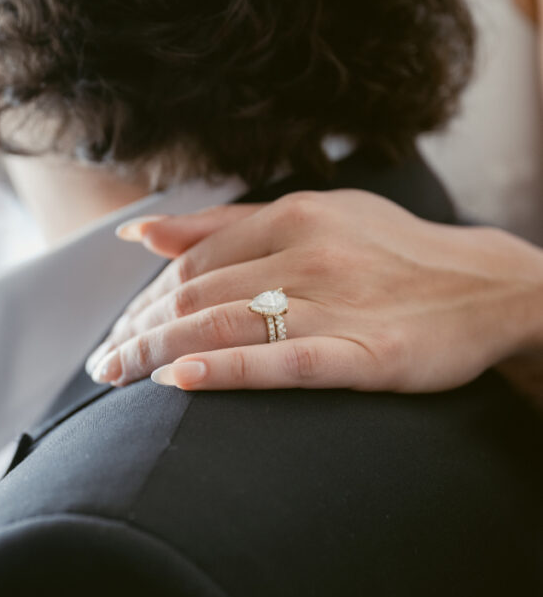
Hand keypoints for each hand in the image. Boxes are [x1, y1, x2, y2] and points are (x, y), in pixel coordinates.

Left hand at [87, 190, 542, 392]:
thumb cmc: (398, 254)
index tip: (119, 331)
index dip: (145, 300)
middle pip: (196, 293)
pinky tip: (181, 381)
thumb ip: (228, 225)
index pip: (193, 262)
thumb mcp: (319, 215)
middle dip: (138, 330)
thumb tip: (142, 234)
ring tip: (113, 377)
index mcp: (294, 215)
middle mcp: (308, 252)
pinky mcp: (366, 353)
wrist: (492, 286)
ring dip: (156, 351)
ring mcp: (336, 302)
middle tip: (103, 365)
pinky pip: (284, 361)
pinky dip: (227, 369)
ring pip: (224, 324)